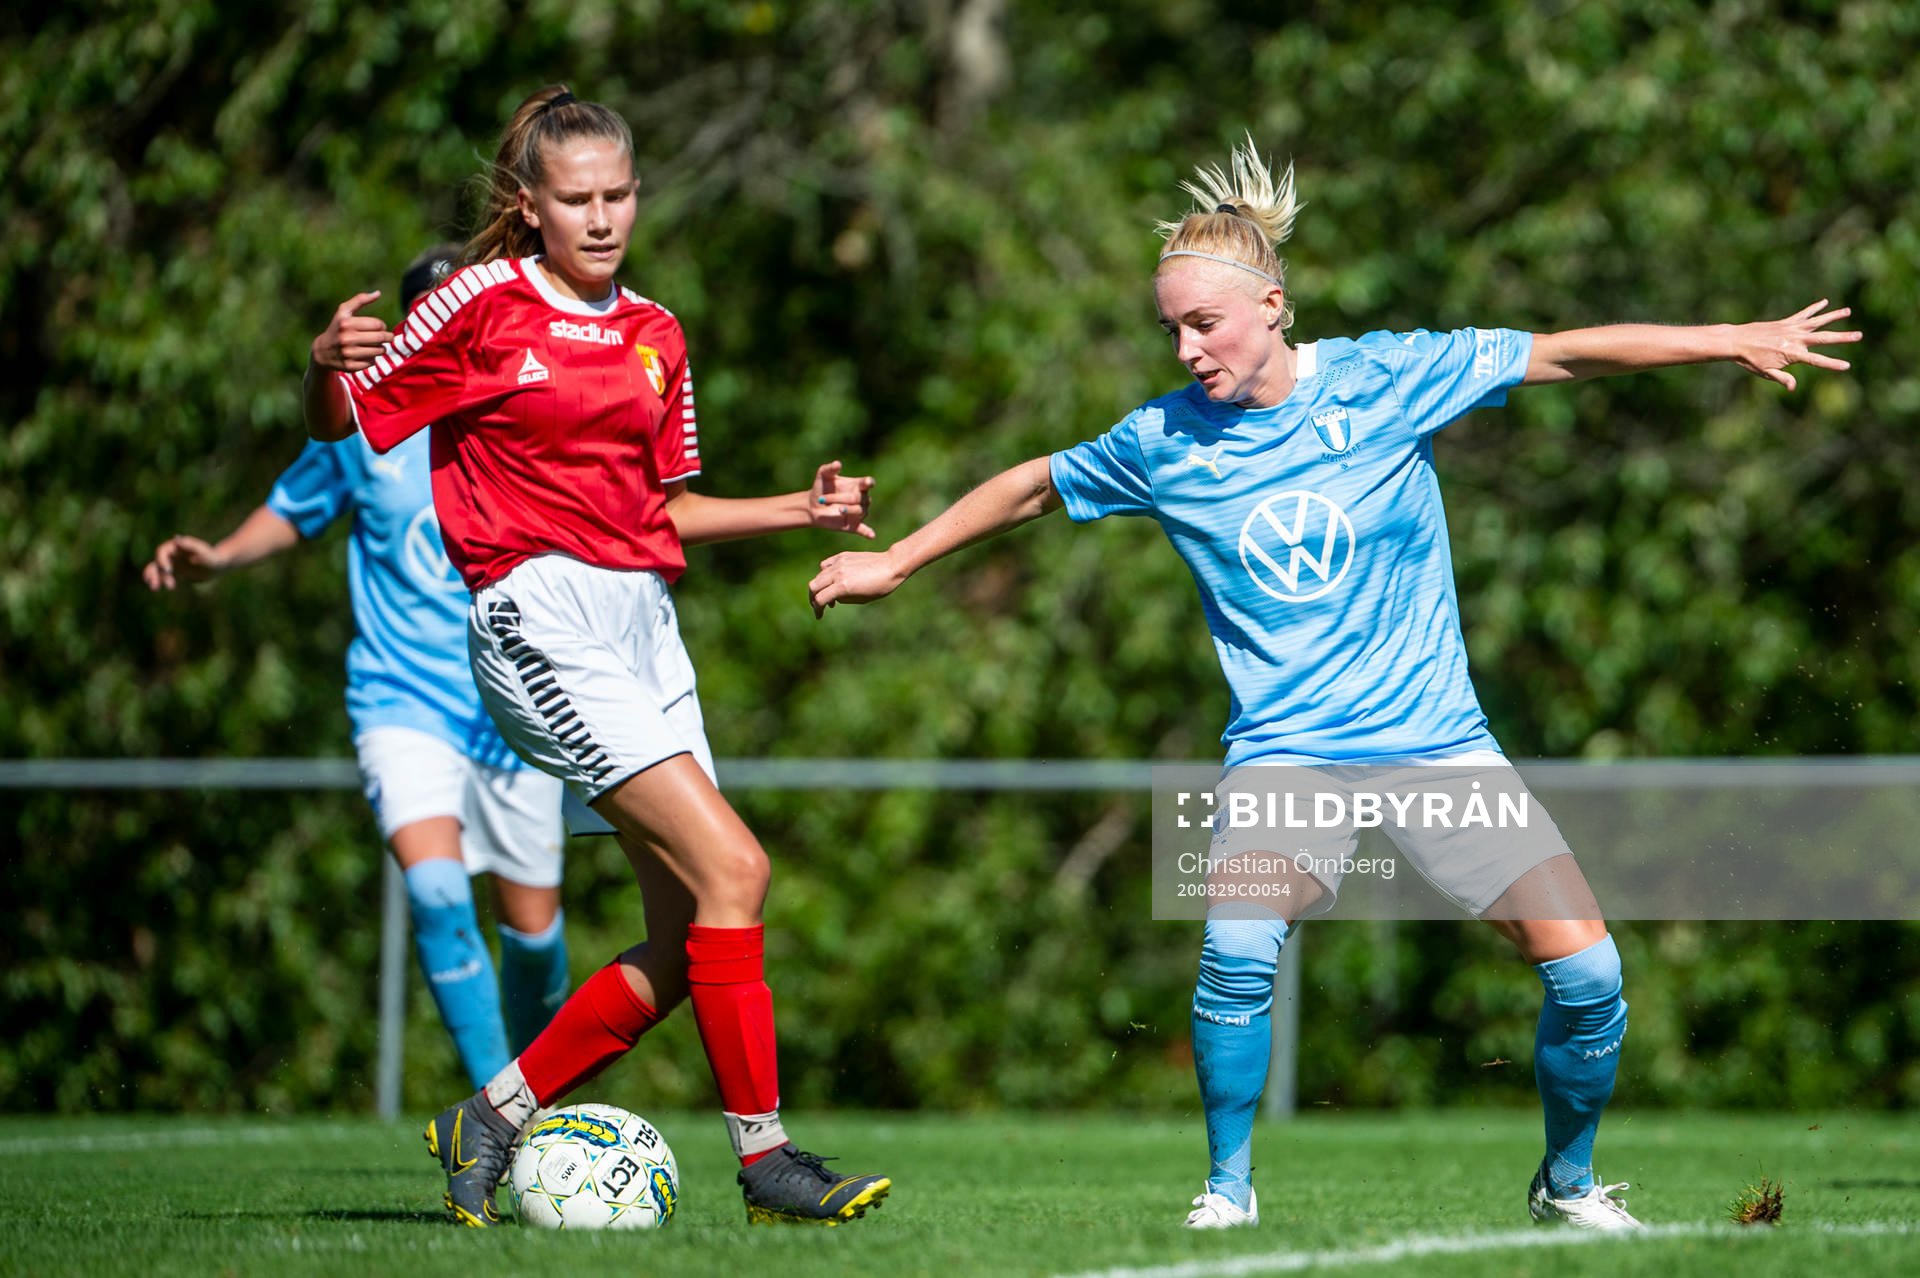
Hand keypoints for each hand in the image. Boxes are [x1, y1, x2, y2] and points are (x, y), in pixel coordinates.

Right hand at [143, 535, 224, 589]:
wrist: (219, 565)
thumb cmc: (212, 557)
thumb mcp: (203, 552)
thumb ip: (190, 545)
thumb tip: (176, 539)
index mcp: (177, 546)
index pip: (162, 551)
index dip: (162, 560)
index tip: (168, 570)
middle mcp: (172, 554)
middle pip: (157, 562)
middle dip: (154, 573)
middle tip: (155, 586)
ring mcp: (173, 562)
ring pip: (157, 569)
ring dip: (155, 578)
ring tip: (155, 588)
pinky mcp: (176, 571)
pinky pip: (164, 575)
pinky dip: (160, 580)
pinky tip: (159, 588)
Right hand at [311, 290, 393, 373]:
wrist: (322, 352)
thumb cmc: (338, 327)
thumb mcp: (344, 312)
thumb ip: (360, 300)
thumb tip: (378, 293)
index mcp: (346, 323)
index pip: (378, 324)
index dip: (382, 326)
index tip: (379, 327)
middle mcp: (346, 339)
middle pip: (381, 338)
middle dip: (388, 337)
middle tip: (387, 338)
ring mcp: (348, 354)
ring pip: (379, 351)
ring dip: (381, 348)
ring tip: (376, 346)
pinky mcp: (350, 366)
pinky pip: (372, 362)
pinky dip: (372, 359)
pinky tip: (365, 355)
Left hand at [808, 460, 875, 538]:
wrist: (812, 506)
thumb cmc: (820, 488)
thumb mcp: (822, 476)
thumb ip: (829, 468)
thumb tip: (837, 463)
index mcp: (857, 485)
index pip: (867, 483)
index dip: (868, 483)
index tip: (867, 482)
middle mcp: (861, 499)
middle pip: (858, 498)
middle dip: (841, 498)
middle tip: (823, 499)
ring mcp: (858, 512)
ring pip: (860, 511)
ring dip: (849, 510)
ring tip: (839, 509)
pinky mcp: (853, 525)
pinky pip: (863, 529)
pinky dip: (868, 532)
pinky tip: (872, 536)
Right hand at [808, 550, 904, 617]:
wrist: (891, 565)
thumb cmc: (880, 586)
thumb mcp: (861, 599)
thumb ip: (843, 599)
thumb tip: (832, 598)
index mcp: (843, 586)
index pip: (820, 599)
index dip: (817, 610)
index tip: (820, 615)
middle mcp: (838, 574)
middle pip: (814, 586)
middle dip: (813, 598)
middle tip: (818, 605)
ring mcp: (839, 563)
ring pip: (818, 576)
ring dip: (819, 587)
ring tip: (828, 595)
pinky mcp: (842, 556)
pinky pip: (826, 565)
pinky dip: (824, 574)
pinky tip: (832, 580)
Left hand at [1731, 300, 1861, 390]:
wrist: (1736, 341)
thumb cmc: (1750, 360)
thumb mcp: (1766, 372)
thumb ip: (1782, 379)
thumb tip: (1793, 388)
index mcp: (1792, 354)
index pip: (1818, 360)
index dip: (1832, 364)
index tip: (1847, 366)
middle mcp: (1795, 339)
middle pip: (1824, 338)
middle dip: (1843, 337)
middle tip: (1859, 335)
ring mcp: (1791, 329)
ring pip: (1817, 321)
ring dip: (1833, 316)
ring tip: (1848, 311)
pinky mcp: (1786, 322)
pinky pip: (1803, 314)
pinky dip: (1814, 308)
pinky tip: (1825, 302)